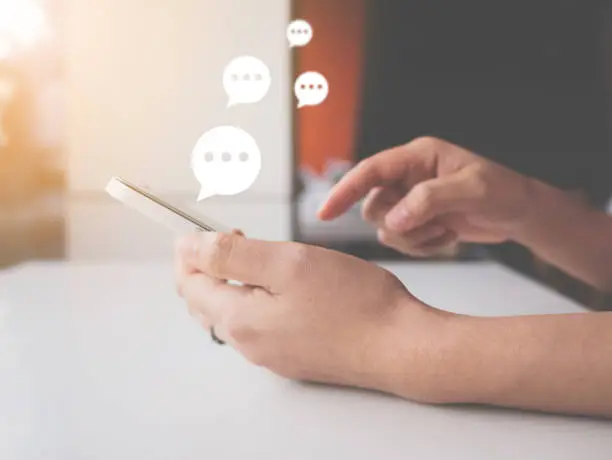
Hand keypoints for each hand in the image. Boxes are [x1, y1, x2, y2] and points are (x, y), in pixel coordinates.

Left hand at [175, 231, 454, 401]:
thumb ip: (232, 255)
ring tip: (264, 259)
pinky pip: (260, 327)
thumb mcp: (288, 263)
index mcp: (240, 320)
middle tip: (240, 239)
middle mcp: (250, 344)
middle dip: (211, 267)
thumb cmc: (353, 302)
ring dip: (235, 284)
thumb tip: (187, 247)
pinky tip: (285, 288)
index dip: (190, 252)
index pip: (189, 284)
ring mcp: (272, 355)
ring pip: (233, 315)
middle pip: (207, 302)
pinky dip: (258, 302)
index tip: (205, 230)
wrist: (400, 347)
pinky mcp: (294, 358)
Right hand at [318, 137, 534, 256]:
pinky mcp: (417, 221)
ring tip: (444, 231)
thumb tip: (393, 220)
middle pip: (374, 205)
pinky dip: (421, 246)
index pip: (370, 172)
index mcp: (416, 157)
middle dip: (399, 224)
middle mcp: (408, 178)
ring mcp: (411, 201)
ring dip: (412, 238)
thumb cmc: (502, 191)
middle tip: (433, 225)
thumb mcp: (473, 189)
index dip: (344, 190)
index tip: (325, 213)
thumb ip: (429, 200)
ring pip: (385, 227)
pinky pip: (400, 241)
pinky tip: (446, 237)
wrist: (518, 214)